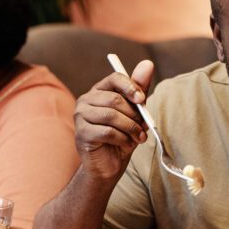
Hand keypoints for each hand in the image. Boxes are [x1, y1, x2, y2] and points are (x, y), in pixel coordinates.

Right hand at [73, 60, 153, 181]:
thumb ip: (139, 90)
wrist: (108, 166)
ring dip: (130, 128)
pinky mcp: (81, 133)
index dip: (130, 86)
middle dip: (134, 115)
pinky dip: (122, 139)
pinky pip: (107, 132)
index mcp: (99, 91)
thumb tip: (148, 63)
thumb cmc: (122, 137)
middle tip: (143, 127)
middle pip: (115, 99)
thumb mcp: (135, 113)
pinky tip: (125, 144)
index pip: (115, 78)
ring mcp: (80, 116)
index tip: (142, 99)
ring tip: (137, 138)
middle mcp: (86, 100)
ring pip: (112, 116)